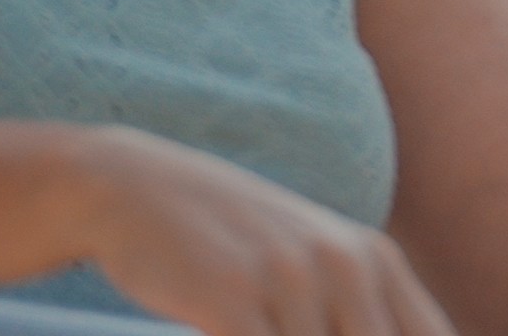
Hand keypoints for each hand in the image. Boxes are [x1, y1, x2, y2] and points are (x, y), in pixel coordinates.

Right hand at [75, 126, 455, 335]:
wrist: (132, 187)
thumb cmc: (232, 243)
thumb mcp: (312, 263)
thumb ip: (360, 311)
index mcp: (375, 259)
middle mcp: (345, 263)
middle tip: (288, 334)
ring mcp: (290, 278)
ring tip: (262, 328)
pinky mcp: (233, 297)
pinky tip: (229, 332)